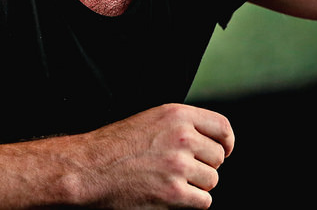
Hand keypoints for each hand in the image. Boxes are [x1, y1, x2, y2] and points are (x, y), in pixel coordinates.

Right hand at [74, 103, 234, 208]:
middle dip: (204, 166)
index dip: (227, 142)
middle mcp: (182, 137)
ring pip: (211, 181)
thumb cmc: (116, 146)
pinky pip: (203, 201)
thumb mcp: (151, 120)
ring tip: (170, 181)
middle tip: (182, 170)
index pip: (222, 127)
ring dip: (196, 185)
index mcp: (177, 115)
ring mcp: (178, 166)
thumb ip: (182, 125)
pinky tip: (171, 195)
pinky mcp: (174, 194)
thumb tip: (213, 141)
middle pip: (218, 157)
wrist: (90, 169)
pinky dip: (191, 202)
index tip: (224, 151)